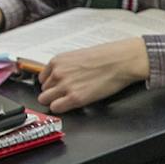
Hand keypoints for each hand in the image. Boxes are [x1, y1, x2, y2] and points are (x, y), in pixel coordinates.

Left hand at [35, 38, 149, 114]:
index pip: (42, 78)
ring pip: (46, 100)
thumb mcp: (79, 56)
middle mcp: (58, 73)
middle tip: (65, 93)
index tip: (58, 86)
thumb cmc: (108, 56)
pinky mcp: (75, 98)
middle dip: (53, 93)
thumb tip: (63, 76)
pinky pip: (56, 108)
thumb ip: (66, 66)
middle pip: (43, 90)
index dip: (51, 84)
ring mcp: (65, 86)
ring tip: (70, 98)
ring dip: (56, 101)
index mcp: (58, 61)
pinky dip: (61, 108)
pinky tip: (71, 104)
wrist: (122, 61)